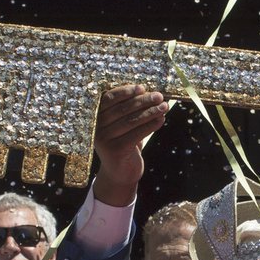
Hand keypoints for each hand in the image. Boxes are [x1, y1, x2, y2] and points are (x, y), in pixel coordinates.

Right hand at [93, 84, 167, 204]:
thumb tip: (149, 91)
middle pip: (122, 109)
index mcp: (94, 116)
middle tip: (159, 96)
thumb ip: (128, 109)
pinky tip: (161, 120)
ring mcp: (104, 139)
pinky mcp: (115, 150)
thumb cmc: (124, 142)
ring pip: (131, 121)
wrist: (120, 172)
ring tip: (164, 107)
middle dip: (143, 101)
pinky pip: (136, 134)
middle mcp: (96, 127)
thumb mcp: (122, 124)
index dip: (125, 92)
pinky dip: (150, 125)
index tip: (142, 87)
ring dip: (150, 112)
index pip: (108, 98)